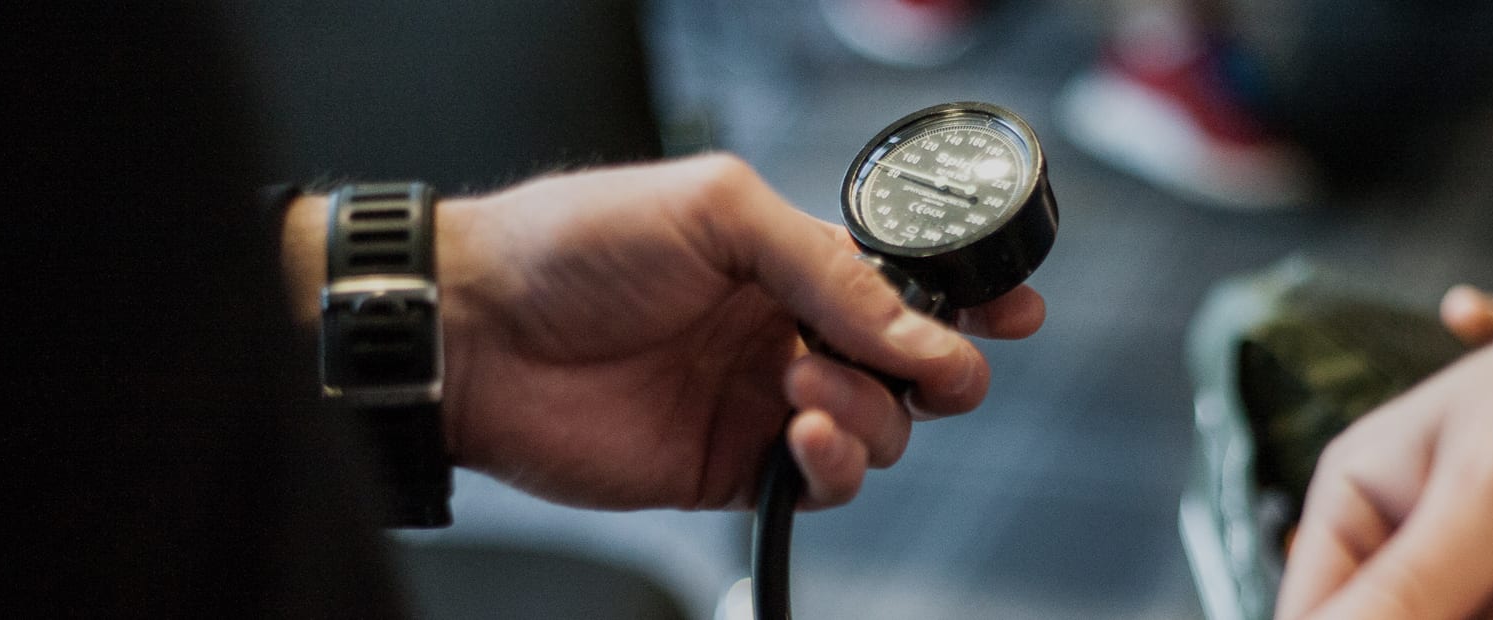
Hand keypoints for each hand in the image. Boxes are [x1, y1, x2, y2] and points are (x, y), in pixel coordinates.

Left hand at [430, 154, 1044, 510]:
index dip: (969, 300)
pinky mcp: (735, 467)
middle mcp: (789, 332)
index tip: (1013, 311)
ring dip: (866, 409)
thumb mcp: (717, 209)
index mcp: (792, 260)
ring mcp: (766, 403)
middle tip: (926, 364)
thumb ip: (824, 265)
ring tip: (798, 378)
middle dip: (941, 368)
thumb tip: (912, 322)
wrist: (479, 332)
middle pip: (914, 368)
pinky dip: (833, 463)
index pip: (907, 285)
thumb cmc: (575, 245)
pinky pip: (823, 484)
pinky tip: (798, 429)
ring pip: (881, 432)